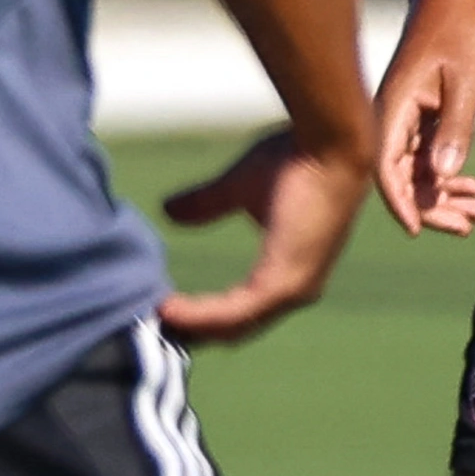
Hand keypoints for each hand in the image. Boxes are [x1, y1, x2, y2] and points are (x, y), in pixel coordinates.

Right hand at [156, 128, 363, 343]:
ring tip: (150, 320)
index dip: (202, 314)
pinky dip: (199, 315)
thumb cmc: (294, 159)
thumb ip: (207, 203)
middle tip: (150, 330)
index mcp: (291, 270)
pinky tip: (168, 309)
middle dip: (192, 332)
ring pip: (231, 326)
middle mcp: (296, 289)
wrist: (324, 143)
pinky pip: (233, 312)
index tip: (163, 310)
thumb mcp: (237, 186)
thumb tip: (169, 210)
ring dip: (190, 326)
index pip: (242, 309)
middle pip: (235, 328)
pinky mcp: (283, 282)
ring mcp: (292, 289)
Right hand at [369, 0, 474, 237]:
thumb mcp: (464, 84)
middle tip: (464, 228)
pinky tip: (473, 192)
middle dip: (430, 206)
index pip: (386, 167)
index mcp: (393, 109)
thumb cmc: (459, 37)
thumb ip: (454, 130)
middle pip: (400, 177)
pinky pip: (427, 156)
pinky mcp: (418, 117)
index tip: (418, 229)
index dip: (400, 201)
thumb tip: (444, 176)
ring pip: (416, 170)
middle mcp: (391, 118)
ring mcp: (404, 119)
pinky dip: (448, 177)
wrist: (452, 3)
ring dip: (444, 196)